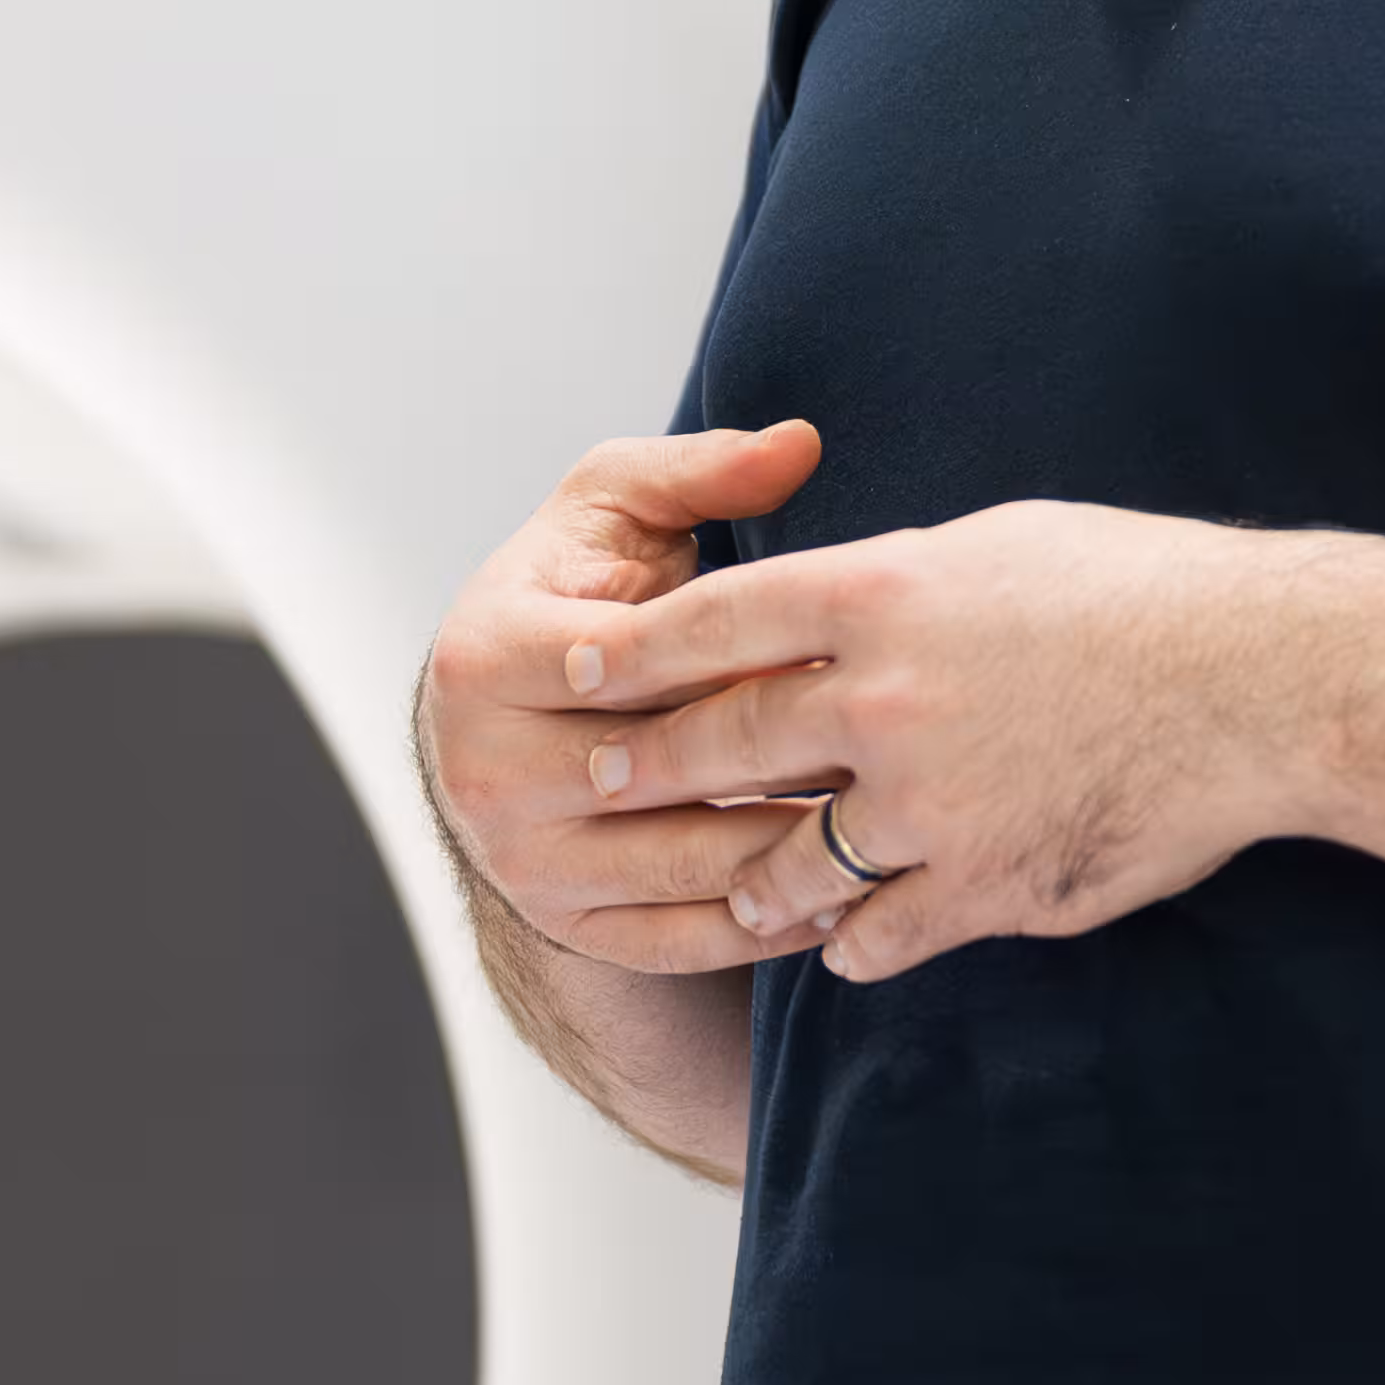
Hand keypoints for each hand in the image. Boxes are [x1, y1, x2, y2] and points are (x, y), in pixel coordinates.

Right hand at [421, 421, 842, 979]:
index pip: (631, 659)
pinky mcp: (560, 923)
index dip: (740, 655)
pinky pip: (677, 940)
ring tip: (897, 832)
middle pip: (665, 770)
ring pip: (683, 865)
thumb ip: (698, 470)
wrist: (503, 724)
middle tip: (900, 751)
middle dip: (784, 758)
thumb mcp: (614, 514)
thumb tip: (798, 444)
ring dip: (798, 856)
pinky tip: (847, 895)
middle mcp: (485, 768)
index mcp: (486, 654)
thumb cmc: (575, 598)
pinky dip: (767, 925)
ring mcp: (519, 859)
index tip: (843, 653)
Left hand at [559, 496, 1313, 986]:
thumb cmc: (1141, 590)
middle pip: (726, 743)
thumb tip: (829, 600)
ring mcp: (928, 801)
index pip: (709, 624)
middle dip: (652, 766)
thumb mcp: (994, 546)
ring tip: (733, 886)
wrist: (1263, 680)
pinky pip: (877, 933)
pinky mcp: (984, 885)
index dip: (628, 651)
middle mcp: (881, 697)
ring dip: (753, 877)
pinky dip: (852, 942)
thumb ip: (892, 584)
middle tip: (602, 783)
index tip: (573, 670)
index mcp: (877, 591)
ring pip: (789, 858)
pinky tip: (847, 944)